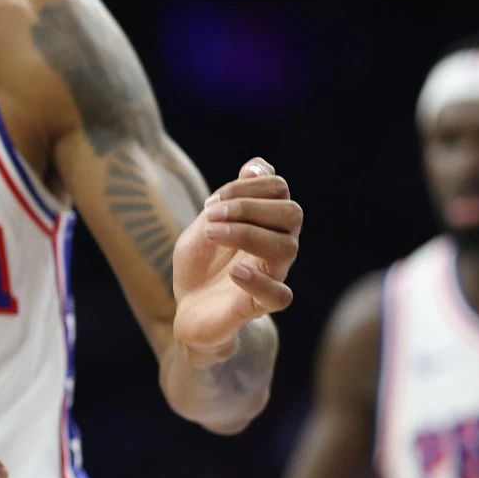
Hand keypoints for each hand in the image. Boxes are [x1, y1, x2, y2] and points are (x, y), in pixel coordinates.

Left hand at [173, 157, 300, 366]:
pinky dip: (258, 281)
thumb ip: (227, 199)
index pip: (279, 188)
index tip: (214, 198)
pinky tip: (234, 272)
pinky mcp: (260, 306)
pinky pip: (281, 295)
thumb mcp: (203, 223)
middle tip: (210, 215)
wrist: (186, 308)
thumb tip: (255, 170)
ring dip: (245, 234)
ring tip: (211, 234)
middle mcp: (276, 244)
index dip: (248, 186)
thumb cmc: (199, 263)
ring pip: (286, 247)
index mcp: (265, 221)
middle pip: (291, 213)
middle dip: (247, 206)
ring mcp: (272, 274)